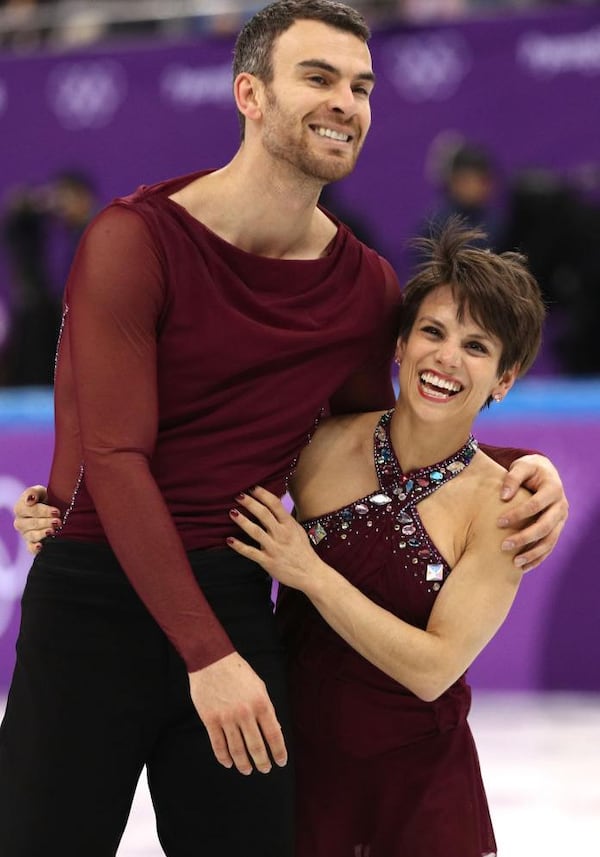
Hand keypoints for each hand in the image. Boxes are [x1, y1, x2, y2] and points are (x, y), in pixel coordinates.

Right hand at [13, 485, 61, 554]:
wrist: (55, 510)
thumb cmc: (47, 498)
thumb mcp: (41, 491)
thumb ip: (34, 492)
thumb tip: (30, 500)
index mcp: (21, 507)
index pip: (27, 510)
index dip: (42, 511)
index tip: (56, 511)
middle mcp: (21, 522)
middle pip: (30, 523)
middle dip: (45, 522)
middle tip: (58, 522)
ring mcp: (25, 534)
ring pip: (31, 535)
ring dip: (42, 533)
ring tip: (53, 531)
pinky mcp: (31, 544)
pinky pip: (30, 548)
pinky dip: (35, 548)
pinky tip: (41, 546)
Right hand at [189, 651, 287, 775]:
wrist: (211, 660)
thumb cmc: (238, 672)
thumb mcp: (259, 686)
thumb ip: (267, 708)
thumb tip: (275, 730)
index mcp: (261, 703)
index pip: (274, 735)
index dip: (279, 751)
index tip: (281, 762)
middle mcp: (245, 713)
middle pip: (256, 747)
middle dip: (262, 762)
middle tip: (265, 769)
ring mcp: (226, 718)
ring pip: (237, 750)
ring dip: (244, 764)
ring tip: (248, 770)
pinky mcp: (210, 720)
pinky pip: (218, 745)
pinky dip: (224, 758)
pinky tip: (229, 763)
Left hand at [226, 486, 319, 589]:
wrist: (310, 574)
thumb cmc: (303, 551)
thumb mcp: (298, 530)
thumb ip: (285, 518)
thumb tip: (274, 502)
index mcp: (289, 525)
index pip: (275, 505)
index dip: (263, 495)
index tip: (253, 488)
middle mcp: (282, 534)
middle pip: (264, 514)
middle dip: (251, 503)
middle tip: (239, 496)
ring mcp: (274, 548)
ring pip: (256, 531)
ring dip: (243, 521)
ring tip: (232, 512)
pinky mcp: (268, 561)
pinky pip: (251, 552)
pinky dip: (239, 546)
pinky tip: (230, 540)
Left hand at [497, 455, 567, 570]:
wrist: (544, 473)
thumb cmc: (529, 469)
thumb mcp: (521, 466)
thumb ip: (512, 478)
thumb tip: (504, 497)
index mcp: (553, 489)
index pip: (536, 505)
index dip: (517, 514)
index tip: (498, 523)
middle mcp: (561, 506)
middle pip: (545, 526)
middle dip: (524, 538)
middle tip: (503, 546)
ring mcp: (561, 520)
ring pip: (550, 541)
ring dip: (533, 553)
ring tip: (515, 563)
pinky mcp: (557, 529)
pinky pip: (549, 547)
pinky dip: (538, 558)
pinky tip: (523, 567)